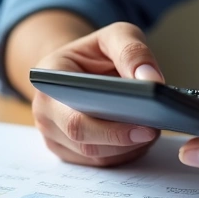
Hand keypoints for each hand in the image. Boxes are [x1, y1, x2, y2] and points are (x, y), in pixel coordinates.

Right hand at [32, 22, 163, 166]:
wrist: (79, 68)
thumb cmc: (95, 53)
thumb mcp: (115, 36)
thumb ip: (132, 51)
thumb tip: (152, 81)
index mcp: (48, 82)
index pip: (76, 115)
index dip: (110, 127)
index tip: (144, 123)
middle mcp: (45, 112)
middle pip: (84, 141)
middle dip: (123, 139)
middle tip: (154, 129)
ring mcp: (54, 136)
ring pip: (95, 156)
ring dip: (128, 148)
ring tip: (150, 128)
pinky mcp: (68, 152)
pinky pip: (100, 162)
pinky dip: (124, 153)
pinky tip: (140, 137)